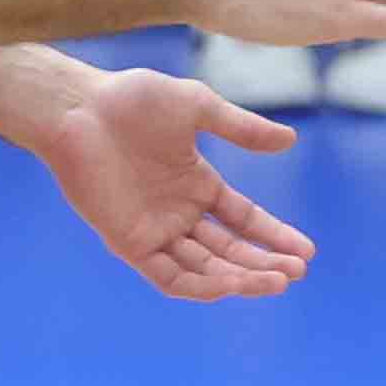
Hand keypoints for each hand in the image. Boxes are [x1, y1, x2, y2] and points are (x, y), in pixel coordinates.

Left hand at [34, 65, 315, 301]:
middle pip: (229, 250)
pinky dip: (199, 285)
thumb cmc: (132, 100)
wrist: (79, 108)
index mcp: (196, 184)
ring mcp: (154, 230)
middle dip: (264, 263)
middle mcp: (178, 213)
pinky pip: (169, 275)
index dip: (274, 236)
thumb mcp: (199, 107)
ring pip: (204, 268)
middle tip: (296, 272)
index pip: (243, 220)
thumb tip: (290, 139)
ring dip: (240, 279)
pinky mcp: (129, 242)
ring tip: (276, 281)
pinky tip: (229, 284)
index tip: (306, 251)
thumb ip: (242, 128)